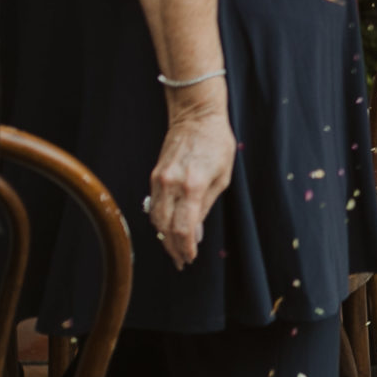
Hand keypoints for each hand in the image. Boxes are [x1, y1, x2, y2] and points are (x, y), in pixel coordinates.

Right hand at [147, 103, 234, 267]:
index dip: (185, 248)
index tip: (189, 258)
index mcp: (192, 186)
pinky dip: (160, 220)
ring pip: (156, 218)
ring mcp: (159, 179)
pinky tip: (169, 227)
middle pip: (165, 227)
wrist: (196, 116)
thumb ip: (206, 206)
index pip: (183, 228)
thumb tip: (195, 233)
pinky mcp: (154, 175)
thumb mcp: (222, 177)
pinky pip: (154, 204)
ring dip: (164, 236)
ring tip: (175, 248)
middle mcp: (171, 184)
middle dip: (172, 247)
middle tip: (181, 260)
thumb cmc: (217, 144)